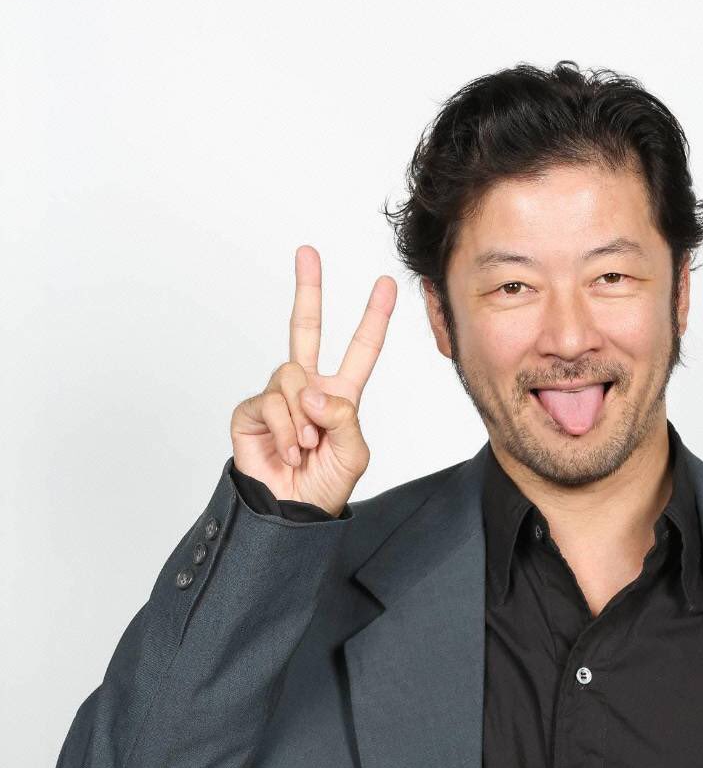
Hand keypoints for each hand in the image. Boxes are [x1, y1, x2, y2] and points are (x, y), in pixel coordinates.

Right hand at [230, 247, 395, 514]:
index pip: (359, 350)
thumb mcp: (353, 453)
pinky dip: (286, 430)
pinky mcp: (252, 411)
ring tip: (306, 447)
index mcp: (340, 395)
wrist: (291, 515)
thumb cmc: (325, 488)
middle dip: (308, 289)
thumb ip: (344, 418)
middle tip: (308, 252)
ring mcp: (278, 397)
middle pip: (305, 328)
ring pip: (292, 376)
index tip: (384, 285)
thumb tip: (313, 392)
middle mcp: (307, 389)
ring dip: (304, 417)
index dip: (373, 319)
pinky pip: (272, 402)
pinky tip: (290, 450)